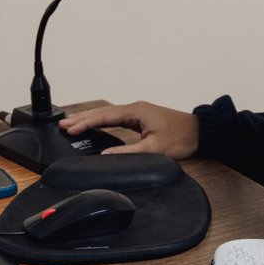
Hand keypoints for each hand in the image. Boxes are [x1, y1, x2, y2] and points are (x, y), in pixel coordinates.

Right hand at [57, 102, 197, 158]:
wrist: (201, 132)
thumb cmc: (182, 137)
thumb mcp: (155, 148)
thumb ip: (129, 152)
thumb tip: (106, 156)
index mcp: (136, 111)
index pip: (104, 116)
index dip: (86, 122)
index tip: (70, 128)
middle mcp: (135, 109)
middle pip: (103, 112)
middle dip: (82, 118)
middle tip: (62, 123)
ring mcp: (137, 113)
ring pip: (108, 114)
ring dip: (90, 118)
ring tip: (71, 123)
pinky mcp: (140, 119)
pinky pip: (115, 118)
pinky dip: (101, 121)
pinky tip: (94, 124)